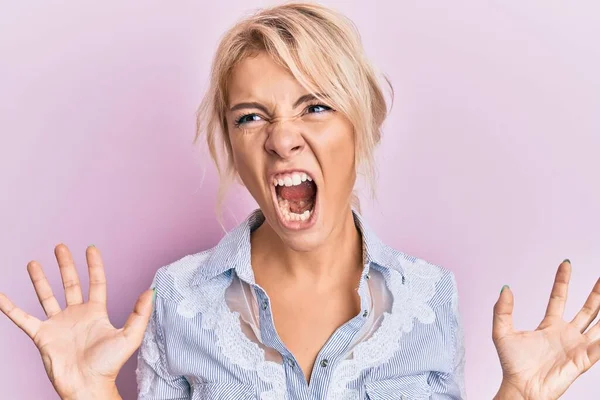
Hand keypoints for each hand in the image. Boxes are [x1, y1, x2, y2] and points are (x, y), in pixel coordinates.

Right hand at [0, 244, 153, 399]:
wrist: (87, 386)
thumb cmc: (109, 365)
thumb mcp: (130, 336)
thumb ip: (140, 313)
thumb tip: (151, 291)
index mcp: (96, 313)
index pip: (96, 283)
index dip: (94, 265)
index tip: (91, 248)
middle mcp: (76, 315)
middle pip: (70, 284)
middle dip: (65, 265)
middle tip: (60, 247)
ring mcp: (58, 324)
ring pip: (46, 296)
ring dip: (40, 280)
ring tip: (33, 263)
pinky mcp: (42, 335)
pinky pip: (22, 318)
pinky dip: (9, 307)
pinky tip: (0, 295)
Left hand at [492, 260, 599, 399]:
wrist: (520, 388)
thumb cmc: (512, 365)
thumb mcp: (501, 332)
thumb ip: (502, 310)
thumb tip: (505, 288)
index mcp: (549, 326)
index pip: (559, 298)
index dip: (563, 280)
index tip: (566, 263)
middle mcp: (566, 334)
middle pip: (587, 309)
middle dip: (596, 293)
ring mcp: (576, 346)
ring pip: (598, 324)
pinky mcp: (583, 360)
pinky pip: (599, 346)